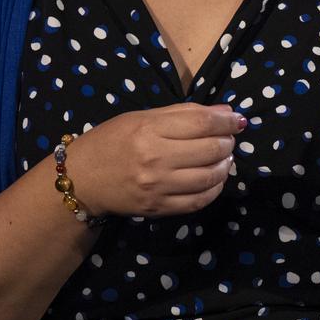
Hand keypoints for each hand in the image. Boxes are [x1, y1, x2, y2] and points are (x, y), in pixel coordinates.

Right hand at [70, 103, 243, 216]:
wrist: (81, 180)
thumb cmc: (111, 141)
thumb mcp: (142, 117)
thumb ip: (184, 113)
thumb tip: (225, 111)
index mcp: (150, 130)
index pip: (202, 123)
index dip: (227, 120)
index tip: (238, 120)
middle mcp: (156, 159)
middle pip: (210, 149)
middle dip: (228, 142)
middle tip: (229, 138)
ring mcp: (158, 187)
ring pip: (209, 177)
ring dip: (225, 166)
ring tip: (224, 158)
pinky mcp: (159, 208)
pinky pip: (199, 201)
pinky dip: (214, 189)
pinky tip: (215, 179)